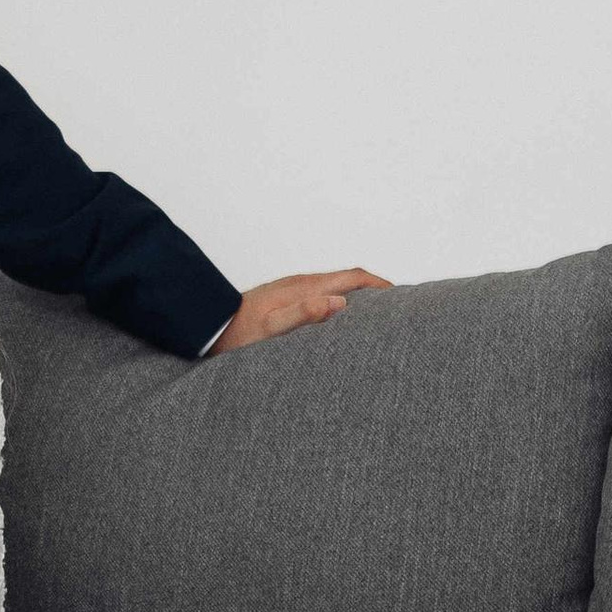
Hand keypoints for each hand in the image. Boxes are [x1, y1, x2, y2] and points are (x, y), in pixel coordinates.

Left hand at [211, 268, 389, 351]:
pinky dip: (341, 302)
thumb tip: (338, 302)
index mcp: (305, 287)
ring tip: (377, 316)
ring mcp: (294, 290)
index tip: (403, 296)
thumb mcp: (271, 330)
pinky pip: (323, 295)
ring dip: (359, 296)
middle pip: (349, 279)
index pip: (353, 276)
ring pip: (336, 287)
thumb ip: (303, 315)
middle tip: (398, 308)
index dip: (381, 284)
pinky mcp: (286, 299)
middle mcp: (302, 283)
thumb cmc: (238, 334)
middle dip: (376, 289)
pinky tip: (342, 321)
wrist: (208, 327)